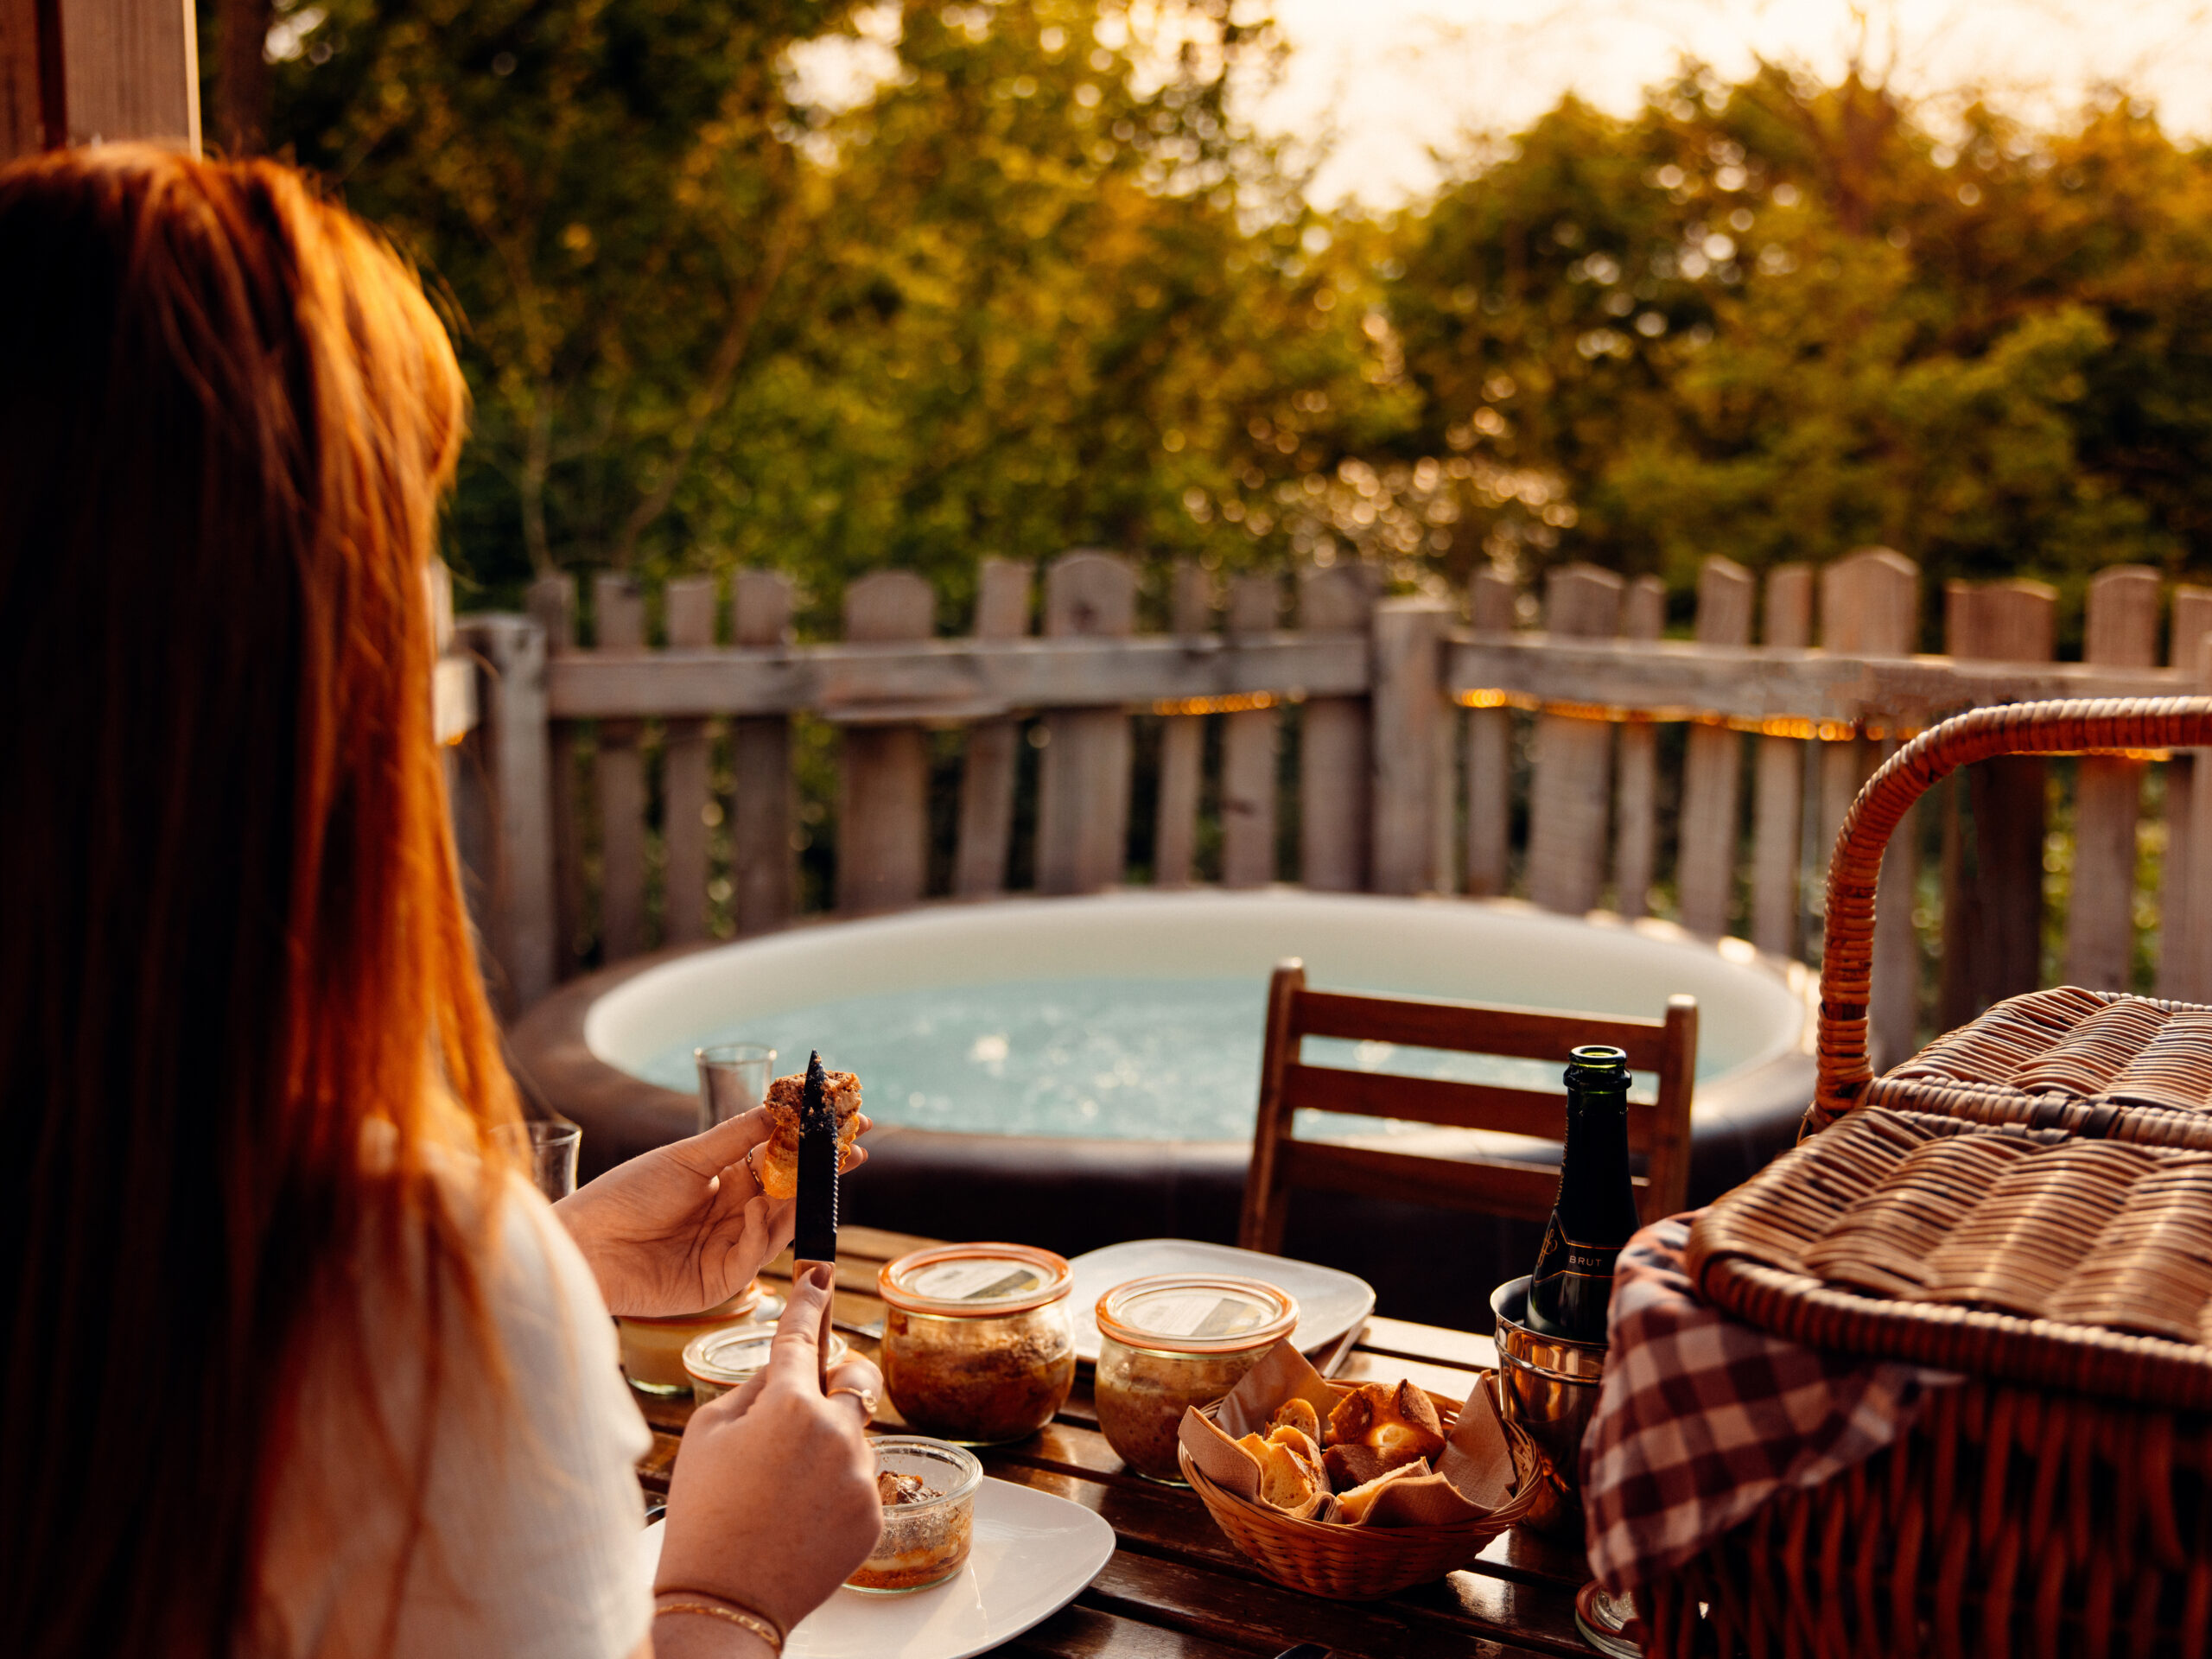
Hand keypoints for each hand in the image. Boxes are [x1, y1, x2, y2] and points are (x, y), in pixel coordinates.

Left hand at [553, 1108, 870, 1316]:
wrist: (586, 1244)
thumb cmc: (625, 1195)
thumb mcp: (686, 1157)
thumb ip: (738, 1138)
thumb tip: (782, 1109)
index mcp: (725, 1179)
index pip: (782, 1161)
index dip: (814, 1147)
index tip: (850, 1126)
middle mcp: (733, 1214)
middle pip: (790, 1195)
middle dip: (822, 1175)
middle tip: (853, 1155)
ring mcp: (729, 1250)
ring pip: (780, 1225)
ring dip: (794, 1200)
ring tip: (804, 1175)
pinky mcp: (720, 1283)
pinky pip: (754, 1255)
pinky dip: (759, 1230)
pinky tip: (752, 1208)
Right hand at [654, 1265, 884, 1638]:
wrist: (724, 1598)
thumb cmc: (703, 1514)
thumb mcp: (708, 1434)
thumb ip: (752, 1388)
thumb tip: (782, 1370)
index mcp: (790, 1405)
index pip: (803, 1336)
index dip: (811, 1300)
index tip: (822, 1274)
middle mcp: (836, 1433)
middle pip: (858, 1378)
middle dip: (840, 1379)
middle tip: (806, 1405)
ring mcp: (860, 1475)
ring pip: (858, 1434)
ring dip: (830, 1443)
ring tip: (783, 1490)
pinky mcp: (874, 1514)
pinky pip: (861, 1480)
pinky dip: (836, 1487)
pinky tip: (799, 1516)